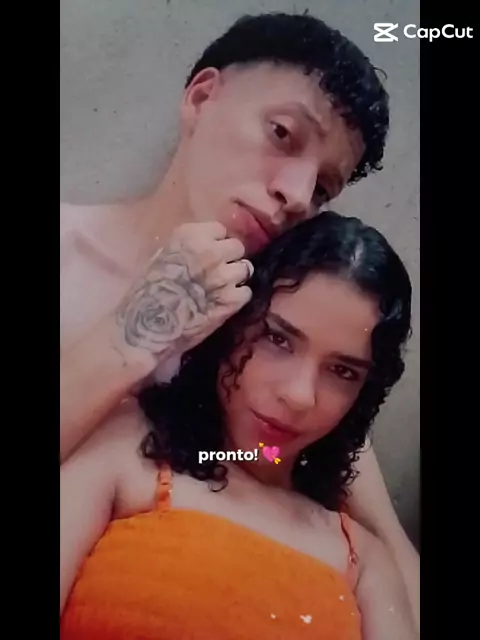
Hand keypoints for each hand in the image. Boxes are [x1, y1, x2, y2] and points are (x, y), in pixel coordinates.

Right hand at [115, 222, 252, 356]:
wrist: (148, 329)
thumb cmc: (147, 294)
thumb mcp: (161, 258)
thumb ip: (186, 249)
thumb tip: (203, 247)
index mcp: (189, 236)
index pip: (219, 230)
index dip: (216, 243)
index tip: (210, 254)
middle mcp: (210, 251)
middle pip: (237, 247)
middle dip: (229, 259)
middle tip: (218, 273)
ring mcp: (223, 275)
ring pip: (245, 268)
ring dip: (236, 278)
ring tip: (222, 290)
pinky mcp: (232, 300)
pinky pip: (246, 292)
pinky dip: (238, 298)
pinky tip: (224, 304)